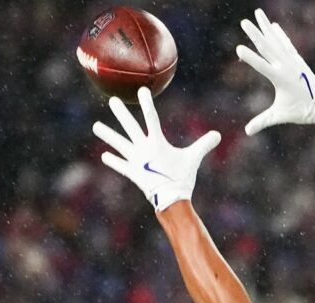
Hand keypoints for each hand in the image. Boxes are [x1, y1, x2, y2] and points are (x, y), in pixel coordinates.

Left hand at [92, 87, 221, 211]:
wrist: (170, 199)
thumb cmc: (182, 178)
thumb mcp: (193, 159)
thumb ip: (204, 145)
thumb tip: (218, 134)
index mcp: (157, 143)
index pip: (151, 118)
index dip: (147, 103)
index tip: (142, 90)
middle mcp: (143, 149)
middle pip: (130, 127)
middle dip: (121, 112)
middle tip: (112, 100)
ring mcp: (136, 161)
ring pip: (119, 144)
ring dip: (107, 135)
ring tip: (96, 127)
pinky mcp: (132, 173)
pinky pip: (121, 165)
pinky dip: (113, 161)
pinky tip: (104, 156)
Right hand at [235, 8, 314, 133]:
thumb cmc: (299, 111)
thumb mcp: (280, 116)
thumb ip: (262, 121)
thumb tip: (247, 132)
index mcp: (280, 79)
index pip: (261, 66)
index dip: (250, 58)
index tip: (238, 48)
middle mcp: (286, 66)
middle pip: (267, 47)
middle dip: (254, 34)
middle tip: (244, 22)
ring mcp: (292, 60)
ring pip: (276, 40)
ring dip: (265, 27)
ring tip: (257, 13)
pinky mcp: (297, 59)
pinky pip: (286, 43)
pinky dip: (279, 34)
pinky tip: (273, 25)